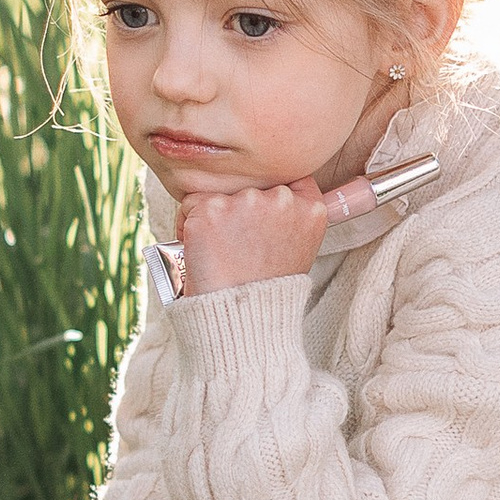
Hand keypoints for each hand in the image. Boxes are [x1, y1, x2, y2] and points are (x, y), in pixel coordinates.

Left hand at [171, 174, 374, 295]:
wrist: (243, 319)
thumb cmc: (266, 290)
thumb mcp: (299, 250)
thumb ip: (292, 219)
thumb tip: (271, 200)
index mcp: (310, 209)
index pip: (292, 180)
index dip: (272, 195)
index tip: (264, 216)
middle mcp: (281, 199)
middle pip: (251, 187)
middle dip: (240, 209)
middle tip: (239, 246)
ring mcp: (246, 201)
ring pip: (220, 194)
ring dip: (214, 216)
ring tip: (221, 251)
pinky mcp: (212, 209)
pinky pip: (191, 204)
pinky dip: (189, 224)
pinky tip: (202, 249)